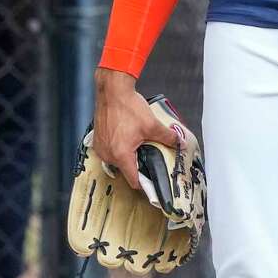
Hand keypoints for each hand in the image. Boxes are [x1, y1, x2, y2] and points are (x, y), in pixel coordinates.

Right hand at [93, 68, 178, 189]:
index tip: (153, 185)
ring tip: (140, 147)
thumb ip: (168, 137)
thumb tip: (180, 143)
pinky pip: (110, 152)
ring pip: (118, 161)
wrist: (112, 92)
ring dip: (128, 157)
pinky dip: (119, 149)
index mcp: (121, 155)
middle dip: (138, 166)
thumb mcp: (152, 125)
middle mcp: (108, 155)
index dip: (145, 184)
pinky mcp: (97, 141)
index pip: (133, 180)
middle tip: (151, 159)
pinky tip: (129, 139)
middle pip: (126, 170)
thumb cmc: (129, 108)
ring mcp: (101, 149)